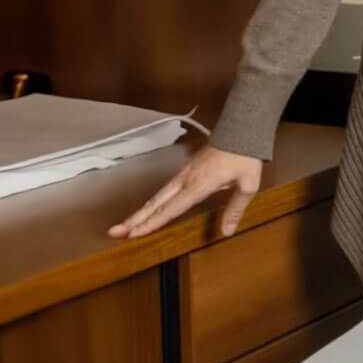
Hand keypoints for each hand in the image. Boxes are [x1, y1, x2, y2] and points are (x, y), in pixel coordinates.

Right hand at [108, 145, 262, 239]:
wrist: (241, 129)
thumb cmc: (244, 156)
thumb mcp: (248, 184)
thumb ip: (235, 209)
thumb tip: (227, 231)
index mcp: (198, 184)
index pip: (170, 209)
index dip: (151, 223)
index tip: (133, 234)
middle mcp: (185, 180)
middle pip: (155, 203)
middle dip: (134, 219)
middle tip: (114, 232)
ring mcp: (183, 174)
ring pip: (157, 197)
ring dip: (140, 212)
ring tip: (125, 226)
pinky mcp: (186, 170)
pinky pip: (164, 190)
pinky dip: (152, 203)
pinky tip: (147, 211)